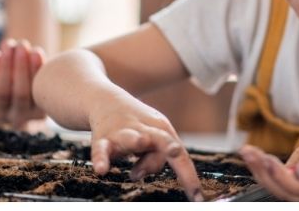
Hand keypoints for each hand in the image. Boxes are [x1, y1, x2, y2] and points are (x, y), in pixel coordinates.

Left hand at [0, 39, 45, 129]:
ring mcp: (0, 114)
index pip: (38, 92)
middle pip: (21, 93)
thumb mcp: (36, 86)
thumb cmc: (27, 90)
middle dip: (22, 67)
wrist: (3, 110)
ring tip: (9, 45)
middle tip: (23, 45)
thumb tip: (35, 51)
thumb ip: (38, 72)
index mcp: (38, 113)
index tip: (37, 51)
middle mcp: (20, 117)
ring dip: (6, 65)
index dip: (37, 70)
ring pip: (3, 90)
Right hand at [88, 91, 203, 201]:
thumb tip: (140, 175)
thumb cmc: (135, 126)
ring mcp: (124, 133)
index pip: (180, 155)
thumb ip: (152, 158)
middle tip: (174, 153)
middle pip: (162, 141)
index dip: (189, 176)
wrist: (106, 101)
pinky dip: (101, 159)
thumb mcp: (150, 139)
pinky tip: (102, 169)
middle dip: (170, 148)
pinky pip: (102, 150)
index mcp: (163, 131)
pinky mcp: (103, 137)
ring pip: (133, 138)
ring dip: (138, 142)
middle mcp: (146, 130)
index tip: (197, 198)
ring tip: (140, 148)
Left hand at [238, 128, 298, 200]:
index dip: (282, 177)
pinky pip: (271, 179)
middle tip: (251, 153)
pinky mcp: (289, 183)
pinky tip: (250, 153)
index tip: (269, 160)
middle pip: (283, 191)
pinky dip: (259, 166)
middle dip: (264, 172)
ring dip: (257, 169)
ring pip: (274, 186)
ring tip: (247, 151)